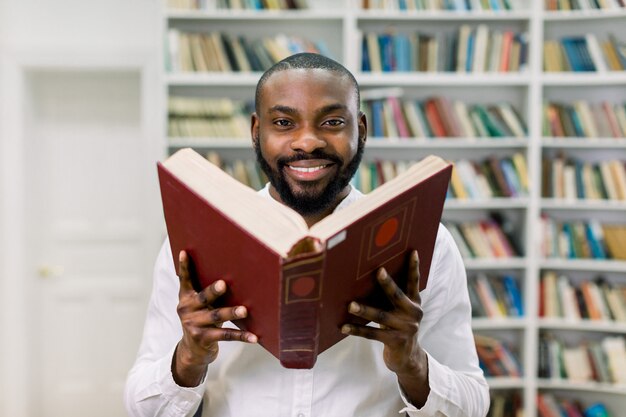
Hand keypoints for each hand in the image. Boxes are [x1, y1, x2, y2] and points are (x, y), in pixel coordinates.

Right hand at [173, 250, 256, 386]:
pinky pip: (226, 335)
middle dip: (213, 291)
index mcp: (186, 297)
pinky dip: (241, 336)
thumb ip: (206, 292)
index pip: (185, 279)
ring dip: (231, 313)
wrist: (192, 350)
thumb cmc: (202, 319)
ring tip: (244, 310)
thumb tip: (229, 273)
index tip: (184, 252)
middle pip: (203, 298)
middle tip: (223, 284)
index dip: (184, 266)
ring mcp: (194, 325)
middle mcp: (187, 310)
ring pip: (216, 317)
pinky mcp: (204, 339)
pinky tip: (254, 336)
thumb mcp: (199, 305)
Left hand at [342, 250, 429, 404]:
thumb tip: (369, 277)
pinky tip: (343, 327)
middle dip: (387, 284)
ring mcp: (404, 329)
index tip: (412, 251)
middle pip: (397, 296)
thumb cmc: (398, 326)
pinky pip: (372, 334)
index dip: (414, 267)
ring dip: (364, 310)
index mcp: (415, 303)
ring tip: (350, 304)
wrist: (408, 358)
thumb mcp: (401, 311)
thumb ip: (394, 297)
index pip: (414, 282)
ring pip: (381, 316)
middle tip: (379, 271)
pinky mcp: (394, 341)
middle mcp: (412, 314)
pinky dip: (357, 330)